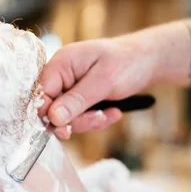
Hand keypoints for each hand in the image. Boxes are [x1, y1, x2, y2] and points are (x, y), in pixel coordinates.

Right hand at [39, 37, 157, 138]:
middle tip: (99, 118)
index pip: (41, 93)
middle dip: (78, 119)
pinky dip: (97, 119)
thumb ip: (77, 100)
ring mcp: (71, 87)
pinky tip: (114, 112)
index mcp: (61, 63)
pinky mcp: (81, 98)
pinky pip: (81, 117)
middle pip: (54, 109)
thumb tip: (52, 118)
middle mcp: (62, 75)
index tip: (65, 130)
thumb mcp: (103, 82)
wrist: (149, 61)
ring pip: (68, 117)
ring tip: (112, 113)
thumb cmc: (127, 63)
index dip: (49, 114)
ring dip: (90, 121)